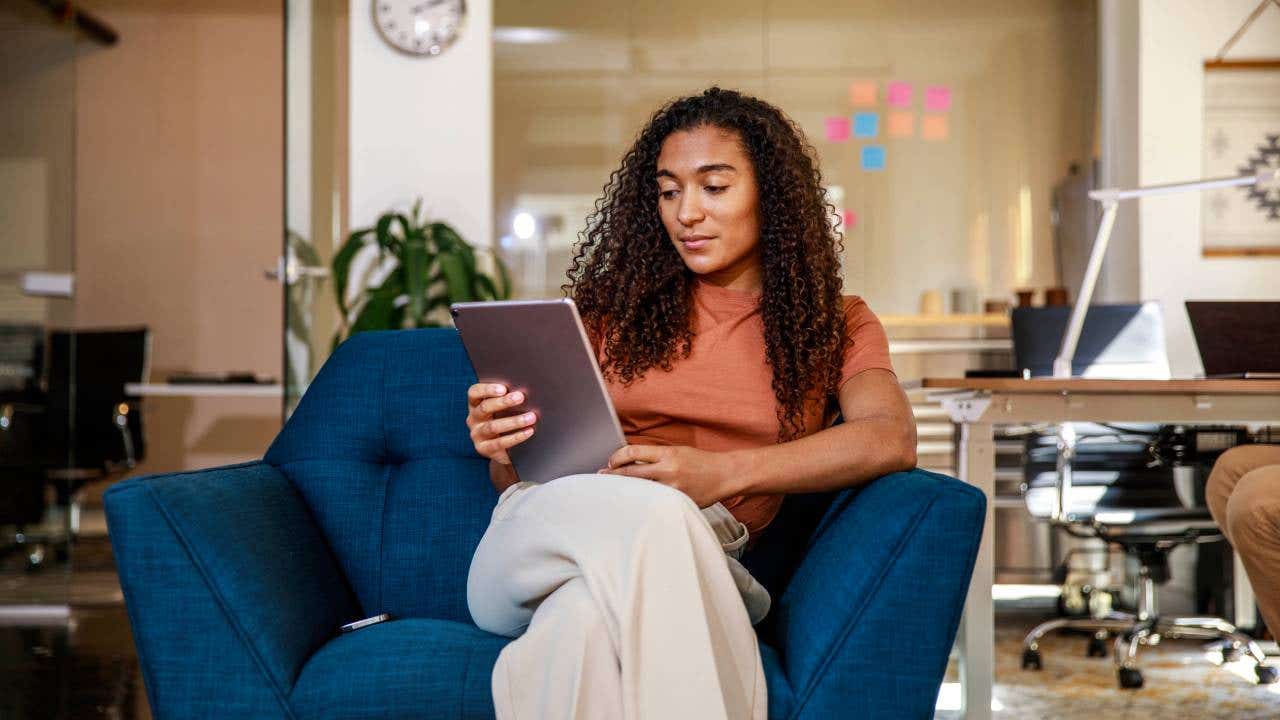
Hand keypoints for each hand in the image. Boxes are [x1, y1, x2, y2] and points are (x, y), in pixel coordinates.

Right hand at [466, 383, 536, 464]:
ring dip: (514, 421)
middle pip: (484, 408)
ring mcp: (477, 434)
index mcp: (476, 404)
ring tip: (531, 417)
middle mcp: (473, 418)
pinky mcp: (483, 448)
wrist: (505, 449)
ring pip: (493, 426)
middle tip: (521, 397)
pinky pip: (499, 443)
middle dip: (504, 402)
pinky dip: (516, 437)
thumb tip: (526, 391)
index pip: (474, 392)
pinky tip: (529, 431)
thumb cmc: (506, 420)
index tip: (503, 388)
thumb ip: (509, 398)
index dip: (487, 389)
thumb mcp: (504, 409)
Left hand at [599, 444, 739, 507]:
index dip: (617, 457)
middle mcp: (668, 471)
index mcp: (668, 454)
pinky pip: (654, 502)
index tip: (611, 461)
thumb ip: (655, 457)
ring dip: (624, 490)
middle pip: (630, 474)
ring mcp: (673, 489)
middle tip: (602, 476)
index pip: (633, 452)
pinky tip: (634, 503)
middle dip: (612, 475)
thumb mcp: (677, 451)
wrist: (725, 475)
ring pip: (639, 490)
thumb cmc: (700, 462)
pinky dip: (642, 501)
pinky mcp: (677, 502)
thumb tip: (629, 462)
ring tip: (613, 491)